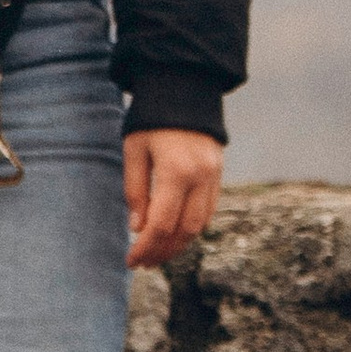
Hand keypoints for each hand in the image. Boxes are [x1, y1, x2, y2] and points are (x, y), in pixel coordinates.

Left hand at [124, 128, 220, 267]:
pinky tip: (175, 233)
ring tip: (158, 253)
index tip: (131, 262)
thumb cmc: (151, 119)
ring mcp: (214, 176)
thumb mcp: (134, 151)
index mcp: (176, 172)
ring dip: (179, 244)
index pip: (162, 224)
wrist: (185, 88)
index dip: (146, 248)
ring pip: (201, 224)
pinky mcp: (219, 173)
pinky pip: (209, 210)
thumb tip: (137, 228)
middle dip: (163, 252)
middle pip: (184, 231)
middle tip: (144, 263)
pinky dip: (192, 226)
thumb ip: (135, 190)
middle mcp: (201, 178)